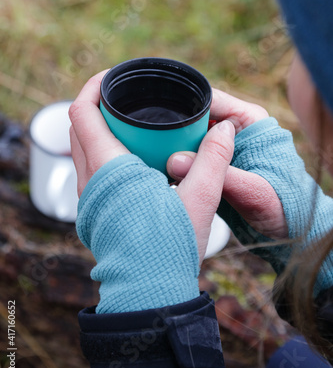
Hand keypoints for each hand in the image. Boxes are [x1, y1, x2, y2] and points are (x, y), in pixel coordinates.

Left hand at [69, 73, 235, 262]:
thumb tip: (226, 129)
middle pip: (79, 128)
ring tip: (128, 123)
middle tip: (125, 97)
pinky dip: (99, 151)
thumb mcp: (201, 198)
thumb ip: (215, 159)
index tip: (112, 77)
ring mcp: (87, 198)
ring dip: (97, 129)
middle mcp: (90, 180)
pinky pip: (87, 169)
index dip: (93, 88)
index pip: (83, 114)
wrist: (149, 290)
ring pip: (80, 149)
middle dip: (97, 105)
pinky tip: (128, 155)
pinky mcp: (93, 211)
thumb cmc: (170, 247)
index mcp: (109, 169)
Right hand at [167, 88, 287, 239]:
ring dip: (173, 149)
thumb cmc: (283, 206)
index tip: (159, 122)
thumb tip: (175, 161)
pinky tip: (166, 174)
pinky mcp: (214, 164)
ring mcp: (222, 147)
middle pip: (194, 118)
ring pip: (187, 138)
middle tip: (154, 147)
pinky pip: (189, 157)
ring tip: (156, 161)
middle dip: (174, 131)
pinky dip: (178, 165)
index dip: (183, 107)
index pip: (210, 100)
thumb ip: (218, 174)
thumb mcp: (253, 190)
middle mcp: (234, 128)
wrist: (289, 229)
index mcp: (249, 120)